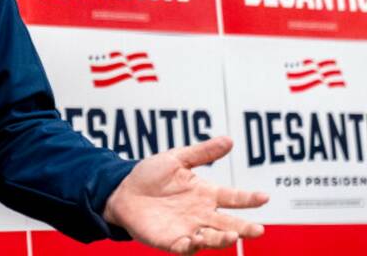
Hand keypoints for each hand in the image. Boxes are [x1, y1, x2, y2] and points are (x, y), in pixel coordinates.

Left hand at [103, 136, 268, 253]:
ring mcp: (188, 228)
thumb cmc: (150, 175)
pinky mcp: (171, 241)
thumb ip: (202, 152)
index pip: (233, 197)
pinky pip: (185, 247)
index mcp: (206, 194)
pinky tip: (196, 240)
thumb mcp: (176, 159)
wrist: (122, 191)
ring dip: (222, 239)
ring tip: (232, 236)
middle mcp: (201, 214)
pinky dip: (192, 246)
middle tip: (258, 230)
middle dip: (244, 228)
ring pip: (212, 238)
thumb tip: (229, 140)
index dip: (248, 198)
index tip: (264, 197)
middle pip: (229, 224)